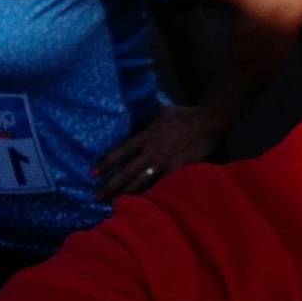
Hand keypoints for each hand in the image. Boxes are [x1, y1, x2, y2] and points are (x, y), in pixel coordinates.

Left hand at [95, 104, 222, 200]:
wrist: (208, 122)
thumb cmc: (185, 115)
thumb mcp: (162, 109)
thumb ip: (147, 109)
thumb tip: (136, 97)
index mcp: (146, 136)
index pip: (120, 152)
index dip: (105, 163)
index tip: (92, 173)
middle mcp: (152, 151)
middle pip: (126, 173)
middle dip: (109, 186)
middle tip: (96, 197)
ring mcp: (164, 163)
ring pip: (140, 183)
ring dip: (125, 193)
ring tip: (113, 203)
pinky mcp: (176, 171)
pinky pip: (159, 185)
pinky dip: (148, 194)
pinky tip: (141, 203)